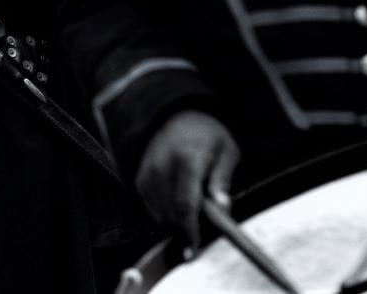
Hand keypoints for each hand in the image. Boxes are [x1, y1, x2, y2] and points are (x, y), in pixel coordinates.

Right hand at [135, 110, 240, 246]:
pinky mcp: (140, 180)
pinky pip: (152, 209)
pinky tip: (179, 205)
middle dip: (186, 231)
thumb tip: (223, 207)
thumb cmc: (206, 136)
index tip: (195, 249)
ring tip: (193, 214)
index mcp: (187, 160)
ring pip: (159, 215)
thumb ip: (223, 180)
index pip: (185, 204)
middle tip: (202, 233)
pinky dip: (166, 215)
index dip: (190, 231)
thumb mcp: (226, 151)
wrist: (175, 117)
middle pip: (170, 214)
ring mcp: (148, 174)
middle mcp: (162, 167)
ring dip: (176, 223)